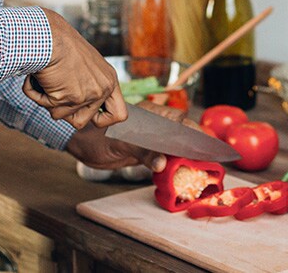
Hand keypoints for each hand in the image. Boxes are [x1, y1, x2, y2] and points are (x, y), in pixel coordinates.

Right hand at [22, 8, 127, 129]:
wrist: (49, 35)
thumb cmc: (61, 43)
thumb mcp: (85, 64)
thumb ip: (88, 83)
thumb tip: (78, 106)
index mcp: (109, 80)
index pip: (120, 114)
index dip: (103, 120)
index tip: (90, 118)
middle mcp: (102, 88)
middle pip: (82, 122)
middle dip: (64, 111)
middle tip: (56, 91)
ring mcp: (88, 95)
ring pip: (61, 116)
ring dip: (48, 100)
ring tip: (48, 78)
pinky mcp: (70, 98)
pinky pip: (46, 106)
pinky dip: (36, 94)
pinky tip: (39, 77)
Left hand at [66, 100, 196, 172]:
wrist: (81, 143)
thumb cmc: (97, 136)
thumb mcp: (121, 143)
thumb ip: (143, 151)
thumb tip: (163, 163)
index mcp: (150, 115)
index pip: (178, 121)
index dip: (193, 131)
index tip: (206, 144)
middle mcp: (152, 125)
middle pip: (179, 133)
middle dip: (192, 144)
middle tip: (205, 159)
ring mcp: (148, 139)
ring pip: (172, 146)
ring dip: (182, 156)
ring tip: (195, 167)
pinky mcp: (143, 152)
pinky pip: (162, 157)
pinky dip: (170, 165)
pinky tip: (177, 172)